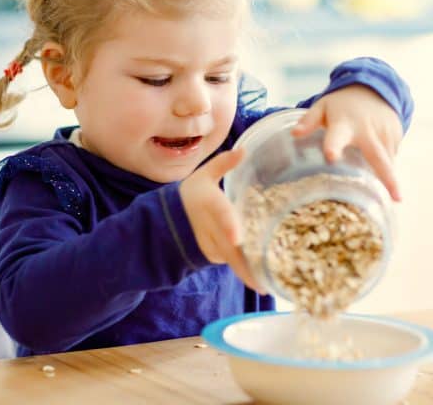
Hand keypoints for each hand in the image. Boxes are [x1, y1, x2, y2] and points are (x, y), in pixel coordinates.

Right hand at [180, 147, 262, 291]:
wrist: (165, 220)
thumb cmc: (189, 194)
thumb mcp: (203, 176)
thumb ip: (223, 164)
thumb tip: (244, 149)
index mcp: (209, 204)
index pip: (220, 215)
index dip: (228, 226)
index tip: (236, 238)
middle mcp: (209, 228)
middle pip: (229, 247)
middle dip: (245, 265)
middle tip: (264, 280)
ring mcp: (209, 245)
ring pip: (231, 260)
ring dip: (248, 273)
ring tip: (267, 283)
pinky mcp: (212, 255)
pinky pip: (231, 263)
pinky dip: (245, 270)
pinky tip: (262, 277)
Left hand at [291, 85, 403, 200]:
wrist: (373, 89)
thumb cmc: (341, 105)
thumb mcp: (322, 107)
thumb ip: (309, 121)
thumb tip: (294, 134)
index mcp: (343, 125)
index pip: (337, 136)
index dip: (334, 146)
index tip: (331, 157)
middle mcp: (367, 131)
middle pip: (378, 157)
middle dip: (388, 177)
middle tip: (397, 198)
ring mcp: (384, 134)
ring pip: (388, 162)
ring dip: (389, 179)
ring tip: (394, 196)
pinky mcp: (396, 136)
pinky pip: (392, 158)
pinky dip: (387, 167)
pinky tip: (381, 168)